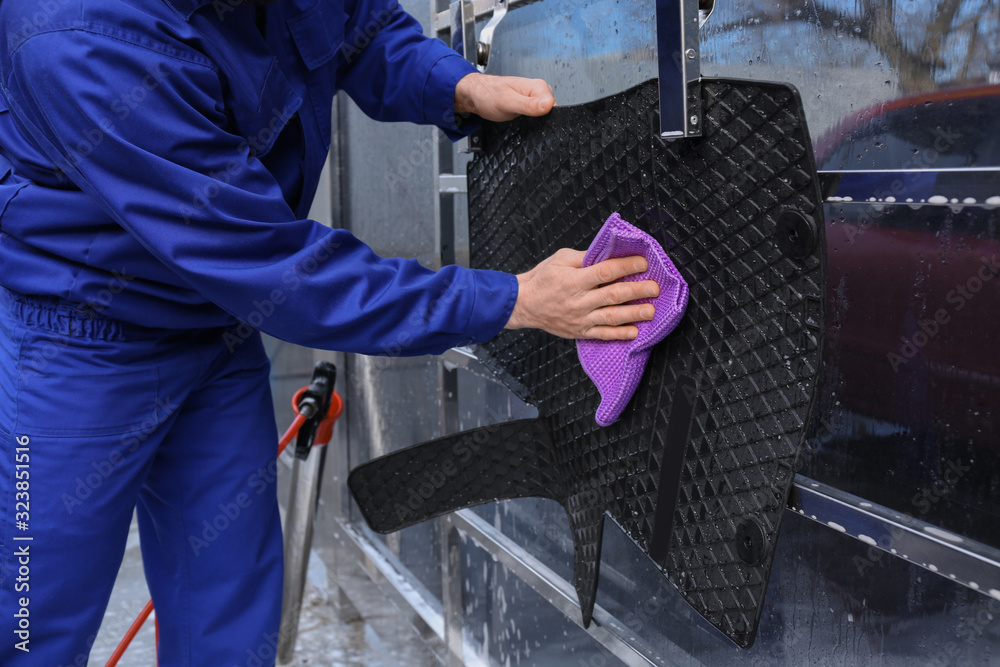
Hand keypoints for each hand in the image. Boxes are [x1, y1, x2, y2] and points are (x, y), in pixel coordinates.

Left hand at [455, 73, 554, 120]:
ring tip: (521, 119)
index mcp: (538, 86)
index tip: (533, 120)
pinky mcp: (531, 106)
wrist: (476, 95)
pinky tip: (522, 121)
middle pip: (551, 112)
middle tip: (523, 119)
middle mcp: (539, 91)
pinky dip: (532, 121)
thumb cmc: (487, 95)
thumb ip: (529, 105)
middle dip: (540, 121)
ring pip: (545, 115)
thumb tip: (550, 105)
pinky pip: (538, 116)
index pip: (554, 106)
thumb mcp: (508, 102)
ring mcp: (535, 99)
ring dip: (536, 122)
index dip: (546, 117)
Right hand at [505, 249, 658, 339]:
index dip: (626, 266)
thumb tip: (609, 253)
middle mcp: (579, 300)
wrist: (524, 304)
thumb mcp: (560, 259)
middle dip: (636, 291)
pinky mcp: (580, 331)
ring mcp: (580, 318)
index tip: (642, 262)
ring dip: (633, 314)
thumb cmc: (543, 278)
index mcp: (574, 279)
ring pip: (611, 316)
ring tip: (651, 311)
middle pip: (613, 295)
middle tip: (654, 288)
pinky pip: (602, 334)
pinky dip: (619, 334)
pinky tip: (635, 332)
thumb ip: (585, 257)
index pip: (605, 272)